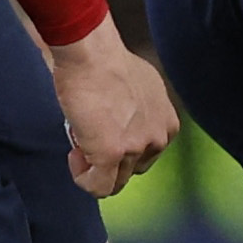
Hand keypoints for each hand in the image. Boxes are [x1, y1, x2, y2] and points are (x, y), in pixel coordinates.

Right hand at [43, 19, 178, 195]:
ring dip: (93, 167)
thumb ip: (137, 111)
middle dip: (108, 158)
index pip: (146, 152)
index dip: (121, 147)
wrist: (92, 55)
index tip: (103, 132)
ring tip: (79, 142)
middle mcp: (159, 137)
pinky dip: (84, 179)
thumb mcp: (138, 89)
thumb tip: (120, 119)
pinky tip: (75, 157)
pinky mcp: (112, 155)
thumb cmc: (106, 62)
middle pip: (132, 168)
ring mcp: (137, 148)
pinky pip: (99, 187)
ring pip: (115, 180)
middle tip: (87, 137)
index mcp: (167, 122)